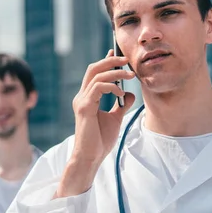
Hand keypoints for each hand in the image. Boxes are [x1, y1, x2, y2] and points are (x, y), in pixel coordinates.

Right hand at [55, 50, 135, 197]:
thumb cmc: (100, 140)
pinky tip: (121, 93)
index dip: (106, 61)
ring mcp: (81, 101)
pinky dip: (112, 86)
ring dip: (116, 72)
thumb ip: (121, 105)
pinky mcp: (84, 107)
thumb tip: (130, 93)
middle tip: (126, 61)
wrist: (91, 157)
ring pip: (97, 75)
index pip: (94, 73)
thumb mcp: (115, 118)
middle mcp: (82, 96)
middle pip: (93, 68)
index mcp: (87, 98)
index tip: (118, 55)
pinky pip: (98, 88)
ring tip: (130, 75)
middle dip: (110, 61)